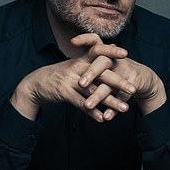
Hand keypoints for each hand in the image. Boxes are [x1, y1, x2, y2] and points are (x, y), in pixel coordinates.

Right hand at [11, 38, 132, 121]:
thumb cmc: (58, 76)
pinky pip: (81, 103)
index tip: (126, 54)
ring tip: (125, 109)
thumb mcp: (73, 67)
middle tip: (133, 88)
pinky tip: (103, 119)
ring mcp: (70, 80)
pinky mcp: (64, 92)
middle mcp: (77, 68)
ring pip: (94, 91)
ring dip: (110, 101)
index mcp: (80, 60)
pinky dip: (92, 112)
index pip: (97, 50)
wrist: (35, 84)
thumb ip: (89, 65)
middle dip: (119, 81)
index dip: (111, 51)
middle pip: (101, 73)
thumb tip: (107, 60)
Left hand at [72, 36, 166, 119]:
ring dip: (99, 96)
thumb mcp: (104, 64)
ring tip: (88, 105)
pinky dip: (113, 109)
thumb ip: (89, 63)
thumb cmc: (117, 70)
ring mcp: (126, 71)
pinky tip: (106, 116)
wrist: (143, 78)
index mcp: (106, 53)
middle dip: (91, 73)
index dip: (84, 39)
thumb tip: (67, 64)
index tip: (72, 42)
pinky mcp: (134, 83)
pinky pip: (122, 97)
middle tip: (80, 83)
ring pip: (110, 84)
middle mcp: (115, 60)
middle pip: (101, 64)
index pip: (95, 41)